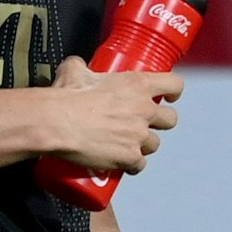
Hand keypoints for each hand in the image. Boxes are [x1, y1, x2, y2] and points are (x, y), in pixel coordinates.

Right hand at [45, 57, 182, 173]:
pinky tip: (122, 163)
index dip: (173, 91)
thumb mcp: (75, 71)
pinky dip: (132, 165)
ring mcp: (139, 135)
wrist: (57, 123)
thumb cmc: (67, 97)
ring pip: (154, 144)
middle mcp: (144, 109)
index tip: (168, 97)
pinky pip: (140, 165)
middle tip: (144, 123)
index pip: (174, 84)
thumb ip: (81, 66)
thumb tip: (76, 66)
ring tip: (127, 144)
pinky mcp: (129, 156)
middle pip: (170, 119)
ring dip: (143, 145)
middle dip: (160, 122)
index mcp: (138, 85)